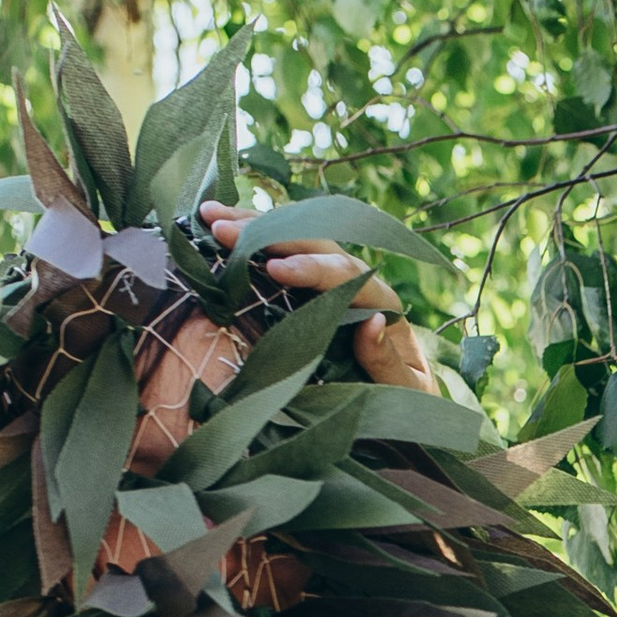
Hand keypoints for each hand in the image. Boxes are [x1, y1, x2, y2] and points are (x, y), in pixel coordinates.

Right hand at [199, 201, 436, 392]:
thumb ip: (387, 361)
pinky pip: (283, 254)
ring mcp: (333, 279)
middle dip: (269, 235)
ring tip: (210, 217)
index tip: (275, 270)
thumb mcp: (405, 388)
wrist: (406, 399)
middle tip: (224, 231)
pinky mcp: (312, 287)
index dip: (311, 269)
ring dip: (253, 226)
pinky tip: (218, 226)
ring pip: (296, 240)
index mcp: (384, 304)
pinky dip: (252, 240)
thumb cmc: (405, 397)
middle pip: (315, 244)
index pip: (347, 276)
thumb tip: (372, 322)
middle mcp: (359, 281)